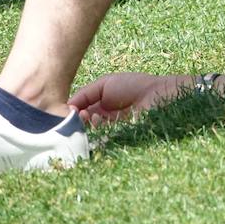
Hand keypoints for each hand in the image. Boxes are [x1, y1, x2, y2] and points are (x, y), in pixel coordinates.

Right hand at [67, 72, 189, 126]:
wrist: (158, 94)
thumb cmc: (134, 86)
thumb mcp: (104, 84)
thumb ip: (84, 94)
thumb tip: (66, 107)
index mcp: (98, 105)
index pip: (78, 112)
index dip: (70, 112)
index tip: (66, 110)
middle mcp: (102, 118)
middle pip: (81, 124)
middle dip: (75, 120)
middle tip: (76, 115)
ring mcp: (109, 129)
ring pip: (89, 132)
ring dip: (85, 125)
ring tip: (88, 116)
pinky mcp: (117, 137)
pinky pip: (100, 138)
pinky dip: (95, 130)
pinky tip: (97, 119)